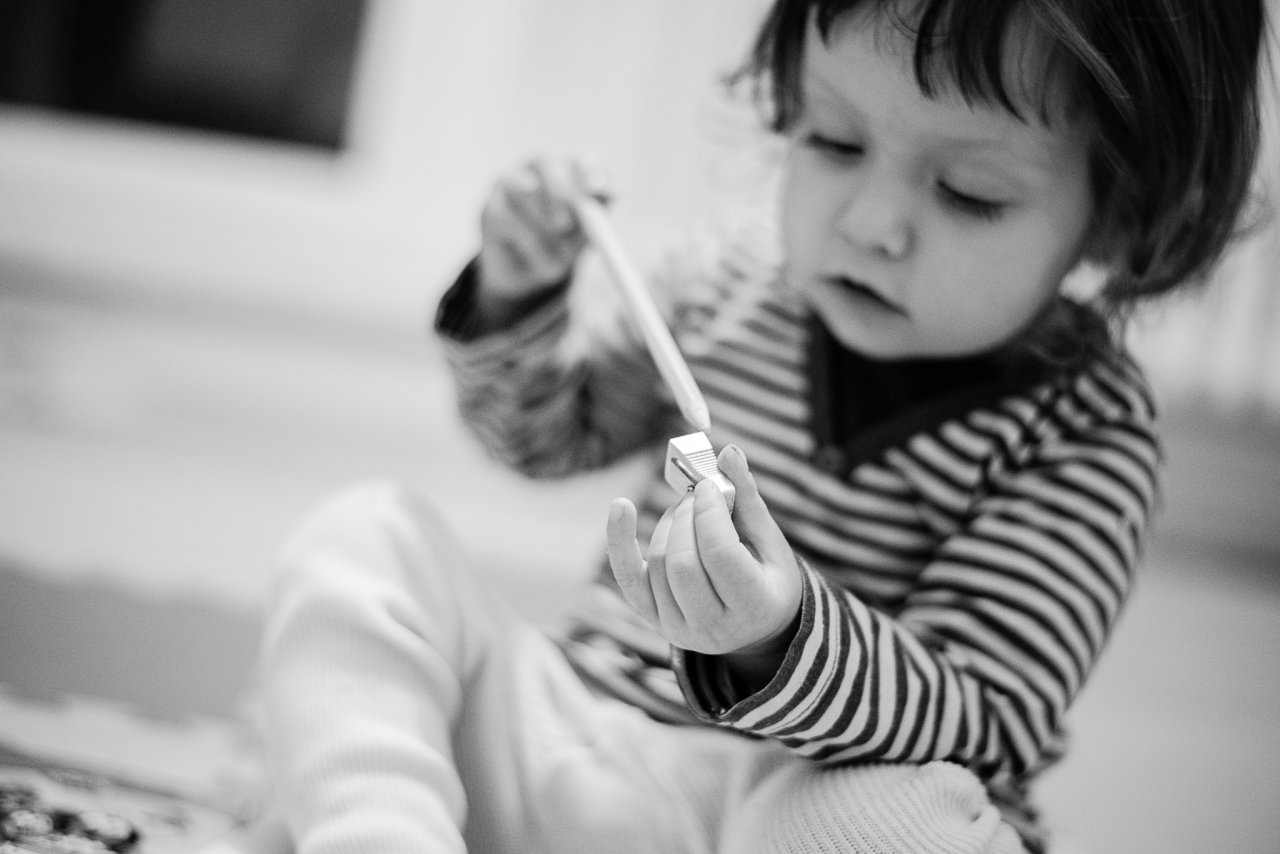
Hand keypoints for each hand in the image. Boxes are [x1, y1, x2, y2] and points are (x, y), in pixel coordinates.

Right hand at [477, 157, 603, 313]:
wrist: (526, 276)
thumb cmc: (562, 248)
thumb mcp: (585, 236)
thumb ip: (597, 213)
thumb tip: (612, 190)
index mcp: (570, 172)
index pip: (580, 160)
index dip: (587, 172)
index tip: (596, 193)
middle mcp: (538, 169)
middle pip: (546, 164)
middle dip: (557, 192)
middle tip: (565, 224)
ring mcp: (510, 183)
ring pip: (525, 194)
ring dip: (543, 232)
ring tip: (554, 260)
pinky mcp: (490, 205)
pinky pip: (508, 221)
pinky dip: (525, 245)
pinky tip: (527, 256)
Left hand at [606, 445, 802, 673]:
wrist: (755, 625)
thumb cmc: (767, 575)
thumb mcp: (769, 540)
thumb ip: (746, 498)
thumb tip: (728, 452)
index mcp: (754, 606)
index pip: (719, 554)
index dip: (709, 512)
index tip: (708, 486)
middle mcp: (714, 627)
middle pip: (683, 562)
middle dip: (687, 516)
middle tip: (696, 495)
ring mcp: (679, 627)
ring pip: (658, 564)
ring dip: (668, 524)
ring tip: (685, 511)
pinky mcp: (652, 618)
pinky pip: (627, 576)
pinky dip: (619, 540)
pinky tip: (620, 507)